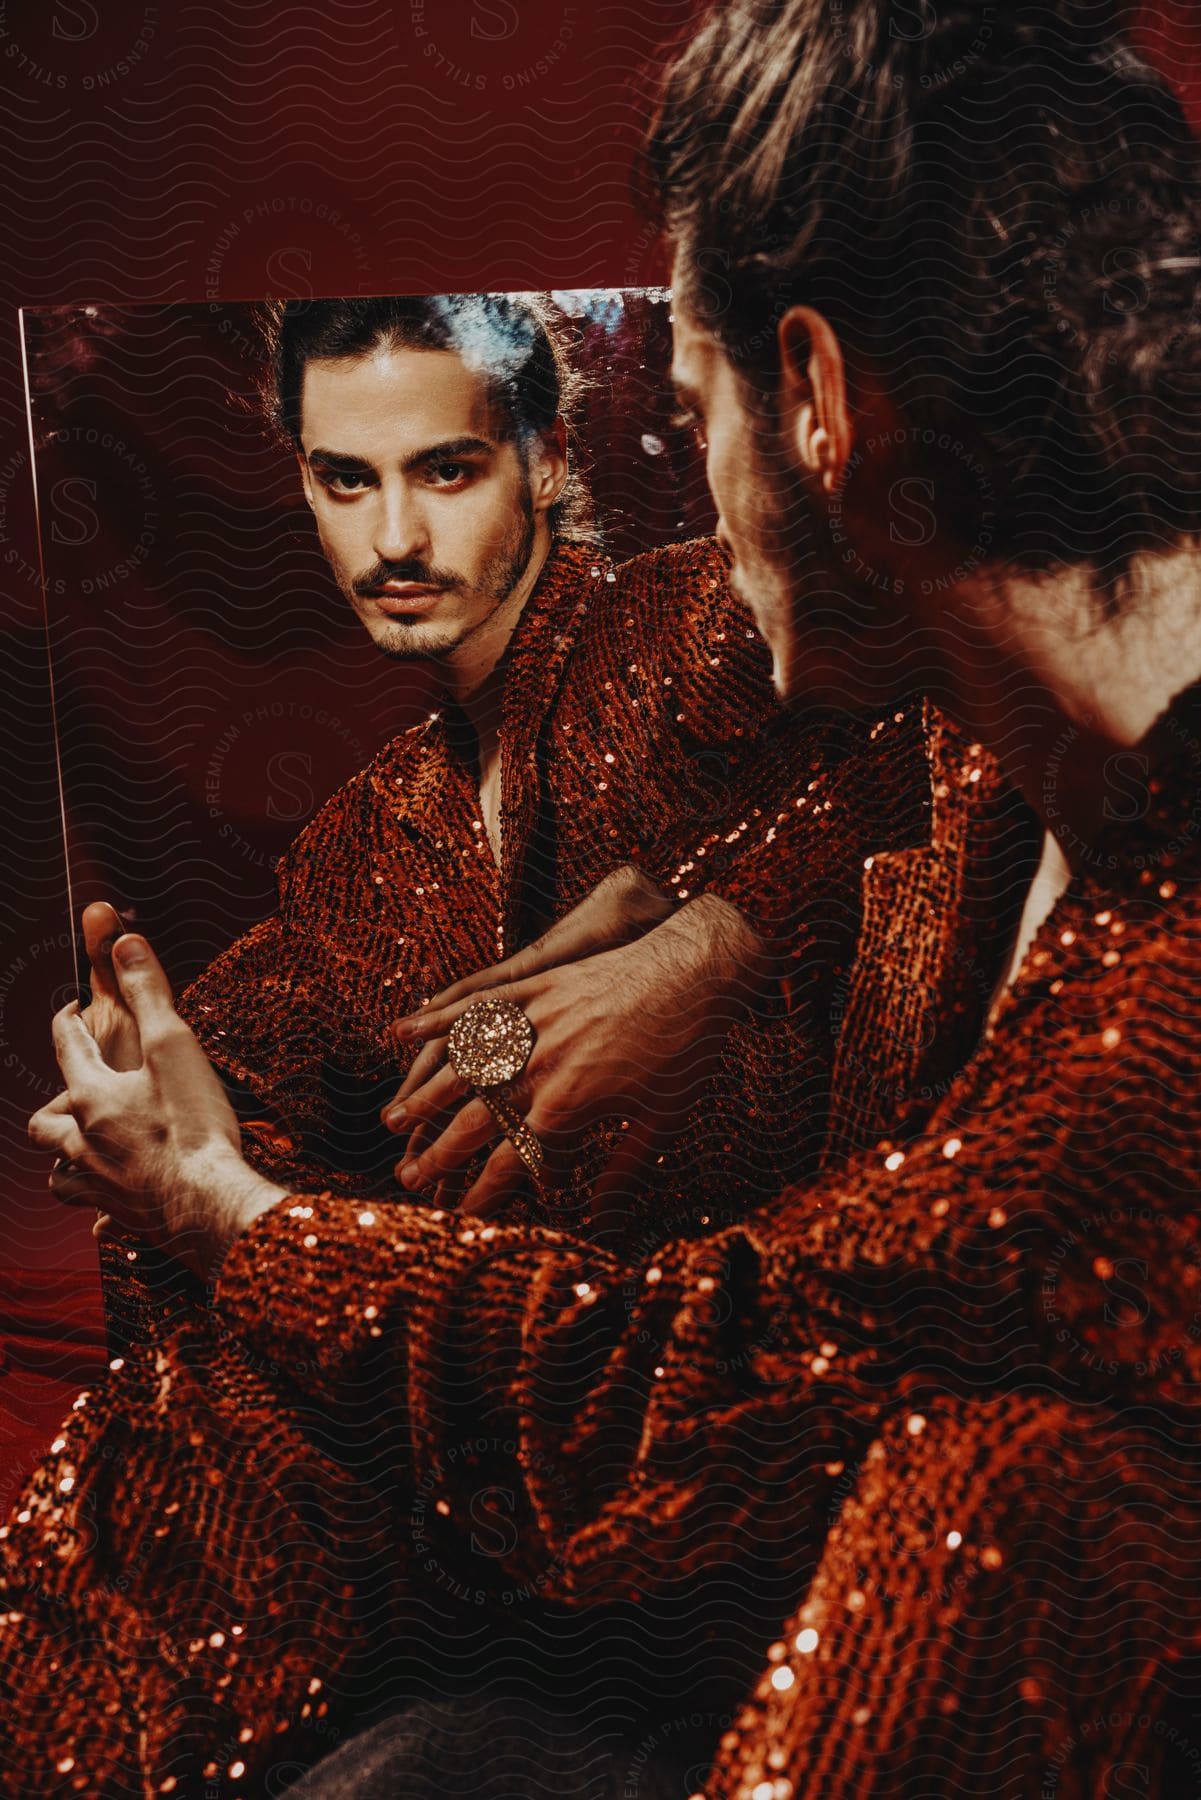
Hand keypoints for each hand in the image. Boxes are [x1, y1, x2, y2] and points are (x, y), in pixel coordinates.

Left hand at [28, 928, 285, 1278]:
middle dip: (54, 1103)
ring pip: (59, 1173)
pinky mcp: (124, 1215)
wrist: (209, 1203)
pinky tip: (110, 1211)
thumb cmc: (191, 1124)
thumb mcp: (174, 1044)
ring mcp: (101, 1183)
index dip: (68, 1022)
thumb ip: (147, 992)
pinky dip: (98, 1207)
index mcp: (92, 1097)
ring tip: (81, 1150)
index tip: (71, 1009)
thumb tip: (124, 942)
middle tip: (75, 1092)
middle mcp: (84, 1142)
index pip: (67, 1047)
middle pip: (44, 1122)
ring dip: (63, 1158)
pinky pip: (96, 1215)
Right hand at [382, 890, 771, 1229]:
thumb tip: (603, 1225)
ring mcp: (537, 1022)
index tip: (461, 1218)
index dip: (485, 1194)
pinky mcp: (539, 986)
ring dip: (424, 1096)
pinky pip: (478, 1006)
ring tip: (391, 1120)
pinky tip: (405, 1031)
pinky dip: (439, 1019)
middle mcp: (545, 1066)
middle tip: (407, 1180)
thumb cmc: (686, 1053)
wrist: (700, 973)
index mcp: (572, 1106)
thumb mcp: (662, 1123)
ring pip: (465, 1066)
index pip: (515, 1163)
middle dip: (438, 1154)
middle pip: (476, 1120)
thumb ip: (625, 1175)